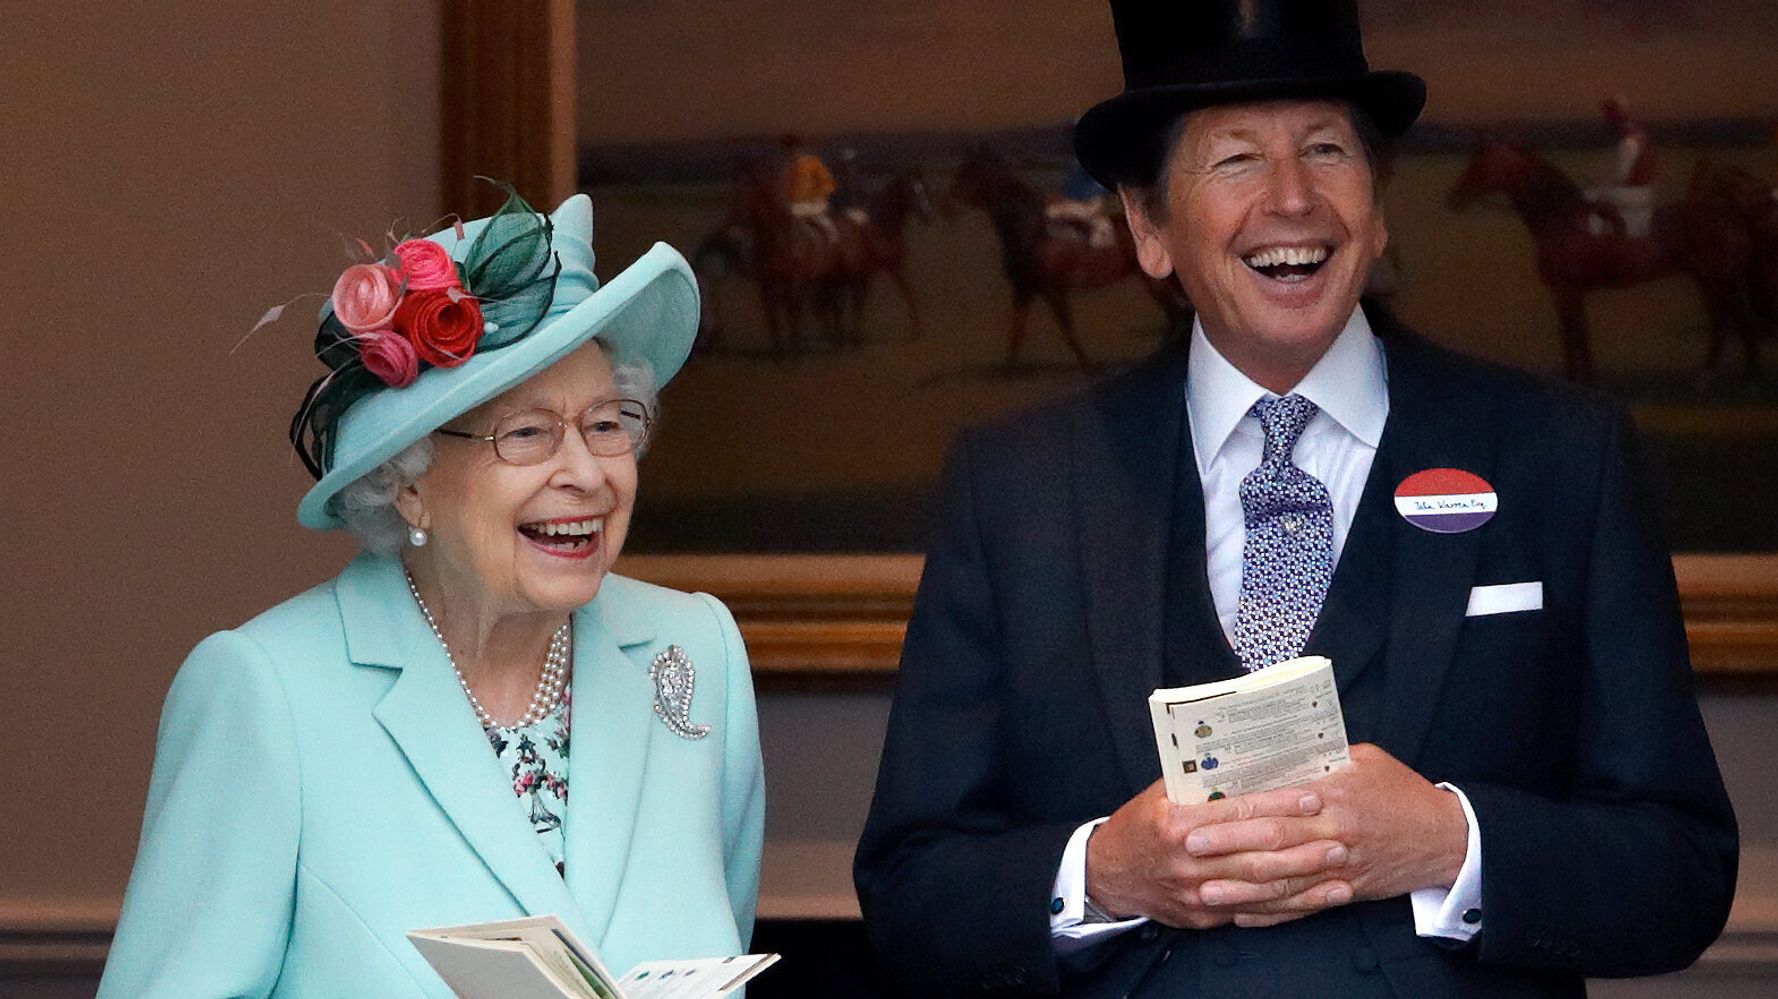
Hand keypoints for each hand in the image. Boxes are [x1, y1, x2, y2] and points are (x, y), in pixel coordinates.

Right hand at [1084, 780, 1352, 928]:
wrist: (1111, 874)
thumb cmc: (1141, 824)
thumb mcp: (1162, 794)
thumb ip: (1203, 784)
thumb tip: (1253, 763)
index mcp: (1177, 824)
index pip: (1238, 813)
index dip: (1279, 805)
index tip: (1312, 798)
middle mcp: (1189, 861)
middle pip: (1256, 855)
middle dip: (1303, 846)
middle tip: (1341, 838)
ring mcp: (1197, 894)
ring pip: (1261, 889)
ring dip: (1306, 881)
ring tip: (1341, 869)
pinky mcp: (1205, 917)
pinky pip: (1254, 912)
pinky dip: (1288, 907)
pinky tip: (1316, 899)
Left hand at [1184, 744, 1468, 926]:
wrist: (1447, 837)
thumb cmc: (1401, 791)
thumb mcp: (1363, 759)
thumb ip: (1318, 757)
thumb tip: (1270, 751)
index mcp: (1335, 795)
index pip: (1276, 803)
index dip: (1237, 811)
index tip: (1202, 814)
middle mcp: (1334, 834)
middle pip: (1272, 843)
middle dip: (1227, 846)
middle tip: (1189, 848)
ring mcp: (1339, 869)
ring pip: (1283, 883)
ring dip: (1241, 888)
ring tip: (1205, 890)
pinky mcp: (1346, 891)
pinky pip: (1302, 907)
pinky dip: (1271, 914)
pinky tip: (1241, 914)